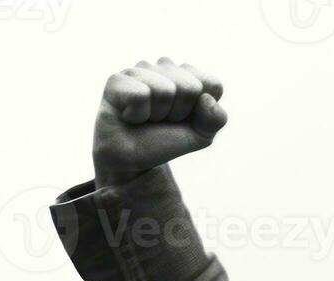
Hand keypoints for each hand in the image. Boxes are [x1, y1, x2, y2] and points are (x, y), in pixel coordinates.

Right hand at [93, 57, 227, 187]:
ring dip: (158, 115)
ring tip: (146, 118)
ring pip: (166, 90)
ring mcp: (141, 70)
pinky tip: (129, 116)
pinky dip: (138, 115)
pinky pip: (140, 95)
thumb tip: (206, 99)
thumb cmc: (166, 141)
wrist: (134, 161)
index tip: (186, 119)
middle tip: (163, 121)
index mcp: (189, 75)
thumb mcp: (200, 135)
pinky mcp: (117, 79)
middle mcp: (165, 67)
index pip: (213, 84)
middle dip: (180, 113)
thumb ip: (215, 119)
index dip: (202, 111)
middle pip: (191, 87)